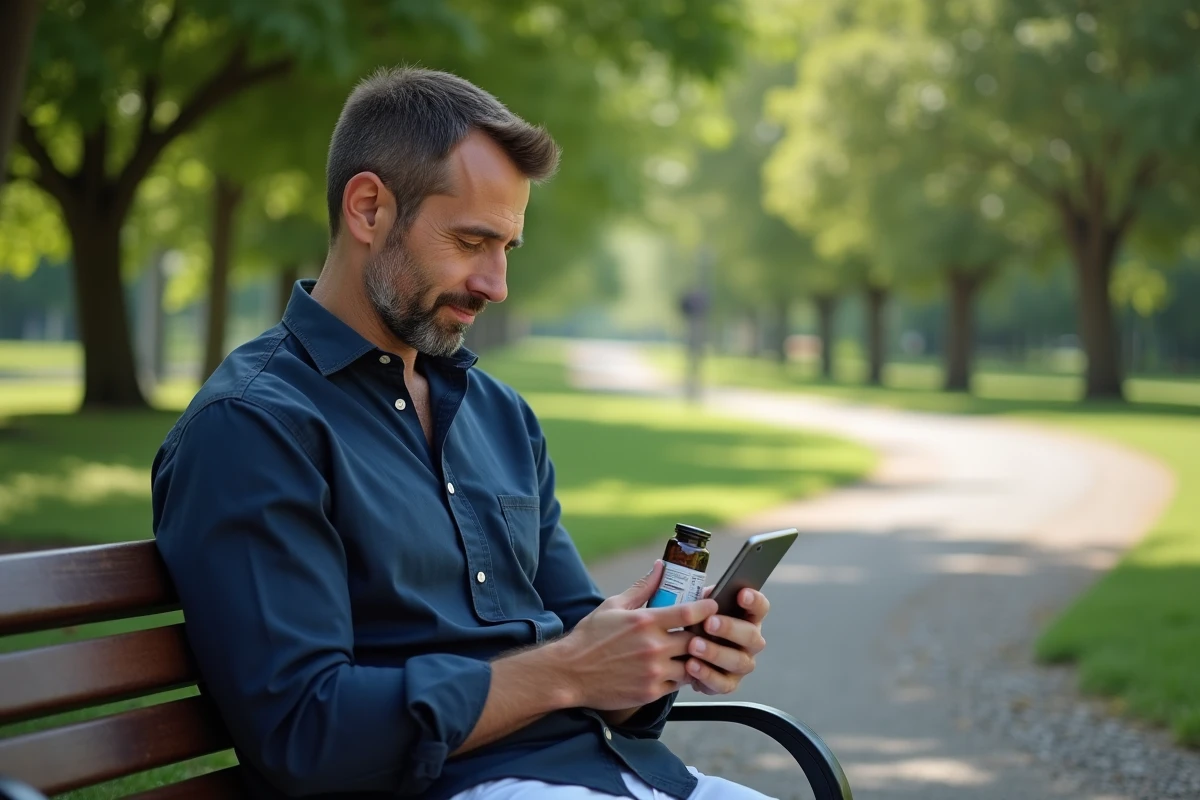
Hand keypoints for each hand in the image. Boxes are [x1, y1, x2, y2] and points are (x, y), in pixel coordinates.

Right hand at [548, 561, 717, 710]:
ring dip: (695, 658)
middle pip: (696, 640)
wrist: (570, 673)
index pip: (689, 612)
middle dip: (704, 635)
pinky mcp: (650, 692)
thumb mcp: (614, 605)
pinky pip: (678, 684)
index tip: (713, 605)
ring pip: (692, 665)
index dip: (707, 608)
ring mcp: (653, 672)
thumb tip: (661, 566)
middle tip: (707, 631)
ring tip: (693, 652)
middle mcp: (653, 647)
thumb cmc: (590, 637)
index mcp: (645, 622)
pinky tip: (676, 668)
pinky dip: (681, 676)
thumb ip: (643, 587)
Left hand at [684, 586, 768, 695]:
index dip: (754, 601)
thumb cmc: (695, 623)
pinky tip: (691, 665)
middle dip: (730, 629)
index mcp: (747, 617)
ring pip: (739, 661)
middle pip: (751, 636)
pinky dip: (707, 674)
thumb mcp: (698, 606)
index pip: (760, 607)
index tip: (741, 594)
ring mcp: (742, 664)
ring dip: (716, 653)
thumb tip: (694, 586)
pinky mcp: (729, 683)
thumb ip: (702, 597)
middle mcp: (750, 641)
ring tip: (694, 646)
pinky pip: (723, 683)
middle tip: (709, 623)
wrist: (681, 653)